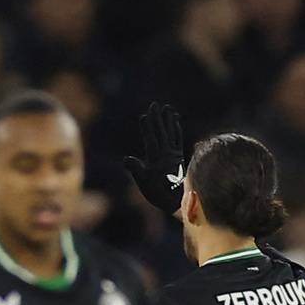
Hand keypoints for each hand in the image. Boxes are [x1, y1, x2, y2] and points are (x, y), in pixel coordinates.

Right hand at [123, 102, 186, 216]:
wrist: (177, 200)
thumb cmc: (158, 193)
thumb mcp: (143, 183)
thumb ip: (135, 170)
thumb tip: (125, 160)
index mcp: (156, 159)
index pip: (151, 139)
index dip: (147, 128)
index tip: (144, 115)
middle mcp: (166, 153)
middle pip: (161, 132)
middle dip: (157, 118)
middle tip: (154, 104)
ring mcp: (174, 154)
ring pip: (171, 132)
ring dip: (168, 120)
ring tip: (167, 108)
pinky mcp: (179, 155)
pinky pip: (177, 138)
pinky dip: (176, 128)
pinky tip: (175, 121)